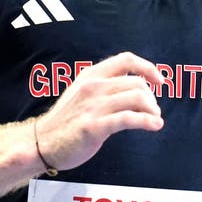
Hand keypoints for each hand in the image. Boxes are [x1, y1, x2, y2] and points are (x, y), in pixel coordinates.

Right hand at [34, 52, 165, 171]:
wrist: (42, 142)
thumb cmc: (66, 121)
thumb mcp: (82, 93)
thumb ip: (104, 86)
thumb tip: (135, 86)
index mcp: (91, 75)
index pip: (126, 60)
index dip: (148, 67)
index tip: (160, 81)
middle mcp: (93, 87)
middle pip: (137, 82)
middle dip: (152, 98)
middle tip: (152, 111)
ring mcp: (93, 106)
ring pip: (137, 98)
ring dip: (152, 110)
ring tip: (154, 120)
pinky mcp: (94, 126)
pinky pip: (129, 119)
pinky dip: (148, 122)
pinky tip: (154, 126)